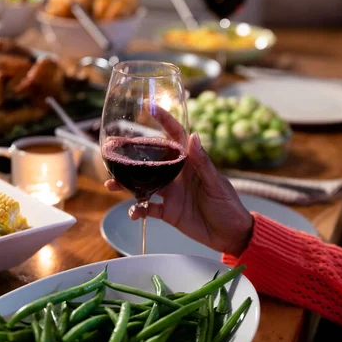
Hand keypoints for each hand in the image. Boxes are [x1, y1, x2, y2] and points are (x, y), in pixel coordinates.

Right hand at [105, 133, 253, 255]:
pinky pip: (147, 208)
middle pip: (151, 160)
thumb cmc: (228, 206)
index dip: (164, 121)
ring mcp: (171, 193)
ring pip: (143, 183)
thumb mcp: (216, 183)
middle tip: (113, 154)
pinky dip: (138, 210)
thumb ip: (203, 163)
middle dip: (132, 156)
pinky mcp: (168, 211)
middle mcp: (177, 175)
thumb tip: (194, 136)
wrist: (230, 235)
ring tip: (111, 184)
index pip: (175, 137)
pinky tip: (134, 213)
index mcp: (190, 163)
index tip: (151, 107)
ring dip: (127, 184)